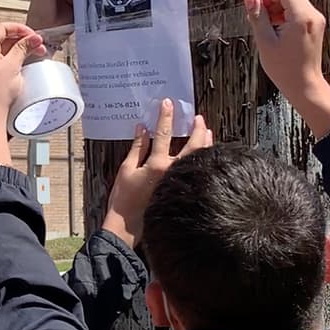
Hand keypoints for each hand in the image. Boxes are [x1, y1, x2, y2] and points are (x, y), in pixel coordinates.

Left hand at [0, 23, 44, 167]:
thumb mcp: (13, 65)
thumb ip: (23, 48)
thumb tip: (33, 38)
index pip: (3, 28)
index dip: (21, 29)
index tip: (33, 35)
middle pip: (4, 38)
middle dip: (23, 40)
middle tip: (38, 45)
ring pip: (4, 49)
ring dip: (20, 49)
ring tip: (36, 53)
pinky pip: (2, 60)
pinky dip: (14, 58)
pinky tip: (25, 62)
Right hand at [102, 100, 212, 248]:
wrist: (128, 226)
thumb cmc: (123, 199)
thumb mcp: (126, 170)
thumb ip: (136, 148)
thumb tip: (142, 129)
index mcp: (157, 164)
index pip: (163, 134)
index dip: (165, 116)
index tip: (168, 103)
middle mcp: (173, 171)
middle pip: (192, 145)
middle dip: (196, 128)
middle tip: (198, 117)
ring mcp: (180, 181)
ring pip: (199, 158)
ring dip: (204, 142)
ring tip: (206, 130)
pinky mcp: (182, 190)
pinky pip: (197, 169)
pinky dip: (202, 158)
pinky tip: (204, 153)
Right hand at [245, 0, 329, 137]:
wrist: (304, 85)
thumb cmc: (285, 68)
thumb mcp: (265, 42)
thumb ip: (258, 17)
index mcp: (302, 17)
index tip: (256, 9)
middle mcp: (313, 15)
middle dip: (272, 3)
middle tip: (259, 19)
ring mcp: (316, 21)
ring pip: (294, 2)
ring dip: (278, 9)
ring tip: (267, 27)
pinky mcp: (316, 26)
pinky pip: (300, 12)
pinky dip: (287, 16)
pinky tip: (277, 30)